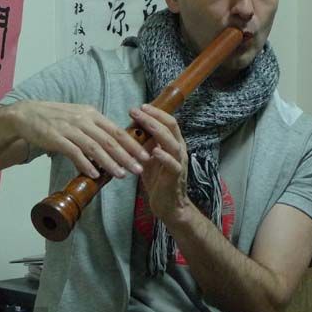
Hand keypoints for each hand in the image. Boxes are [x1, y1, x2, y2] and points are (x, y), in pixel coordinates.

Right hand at [11, 101, 148, 178]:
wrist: (27, 114)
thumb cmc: (55, 118)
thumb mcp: (78, 118)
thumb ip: (94, 130)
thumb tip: (111, 147)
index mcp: (92, 114)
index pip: (116, 130)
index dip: (132, 144)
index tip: (145, 156)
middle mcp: (83, 120)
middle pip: (109, 140)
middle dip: (126, 156)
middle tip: (139, 169)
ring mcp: (69, 128)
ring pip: (94, 147)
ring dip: (109, 162)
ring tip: (121, 175)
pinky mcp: (56, 138)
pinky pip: (74, 152)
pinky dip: (85, 164)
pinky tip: (94, 174)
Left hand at [129, 104, 191, 222]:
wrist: (169, 205)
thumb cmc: (158, 180)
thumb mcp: (149, 158)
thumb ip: (145, 144)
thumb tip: (131, 129)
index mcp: (174, 144)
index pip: (169, 122)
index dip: (156, 112)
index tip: (140, 106)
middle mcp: (179, 150)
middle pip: (171, 127)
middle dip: (153, 116)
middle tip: (136, 110)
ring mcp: (179, 163)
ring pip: (173, 143)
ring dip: (157, 131)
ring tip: (144, 122)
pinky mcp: (175, 177)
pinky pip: (173, 164)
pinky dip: (164, 157)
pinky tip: (154, 151)